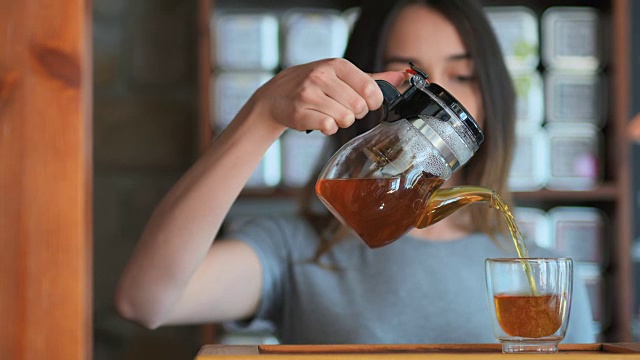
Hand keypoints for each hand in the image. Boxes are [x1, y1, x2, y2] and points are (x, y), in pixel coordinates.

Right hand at [251, 58, 405, 134]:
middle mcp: (322, 76)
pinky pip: (328, 127)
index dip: (372, 102)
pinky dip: (328, 128)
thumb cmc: (313, 84)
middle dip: (355, 114)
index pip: (370, 89)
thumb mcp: (341, 75)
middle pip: (359, 107)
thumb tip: (401, 77)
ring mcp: (309, 94)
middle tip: (344, 109)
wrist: (277, 95)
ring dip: (341, 122)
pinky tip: (320, 120)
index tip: (365, 103)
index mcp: (337, 65)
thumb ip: (372, 78)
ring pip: (344, 119)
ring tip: (330, 114)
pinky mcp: (300, 112)